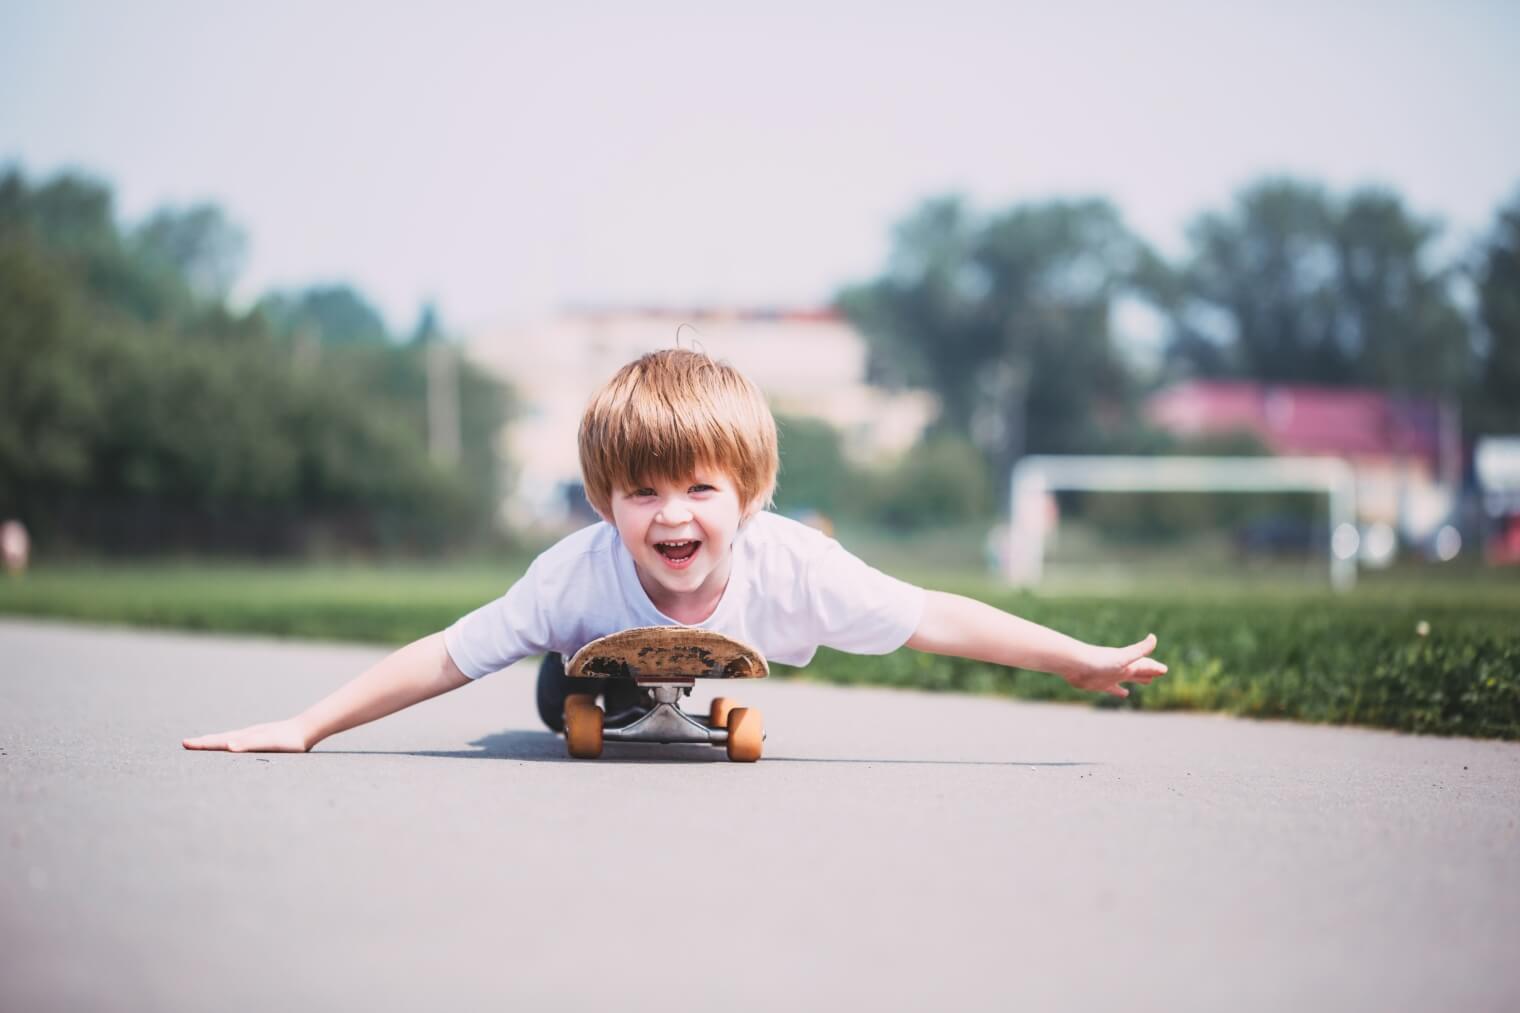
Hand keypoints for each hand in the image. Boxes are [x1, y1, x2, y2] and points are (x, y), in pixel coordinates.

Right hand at [182, 718, 311, 752]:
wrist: (308, 729)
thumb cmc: (290, 740)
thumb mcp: (269, 743)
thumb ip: (249, 744)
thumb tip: (228, 746)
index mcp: (245, 737)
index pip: (219, 741)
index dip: (202, 744)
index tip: (185, 744)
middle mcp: (247, 735)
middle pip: (221, 738)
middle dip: (203, 742)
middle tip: (185, 743)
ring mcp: (255, 735)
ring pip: (229, 738)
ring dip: (214, 741)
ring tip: (203, 742)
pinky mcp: (263, 738)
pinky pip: (240, 741)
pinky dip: (229, 742)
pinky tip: (231, 746)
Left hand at [1064, 633, 1167, 697]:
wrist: (1075, 664)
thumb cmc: (1098, 660)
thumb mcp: (1123, 657)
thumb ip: (1139, 649)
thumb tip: (1154, 637)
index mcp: (1128, 663)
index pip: (1145, 665)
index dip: (1155, 668)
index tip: (1164, 669)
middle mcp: (1121, 669)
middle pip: (1139, 670)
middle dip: (1150, 671)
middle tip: (1160, 672)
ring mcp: (1111, 676)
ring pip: (1129, 678)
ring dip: (1138, 679)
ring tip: (1147, 681)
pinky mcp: (1101, 684)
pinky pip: (1113, 689)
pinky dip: (1120, 691)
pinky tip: (1124, 694)